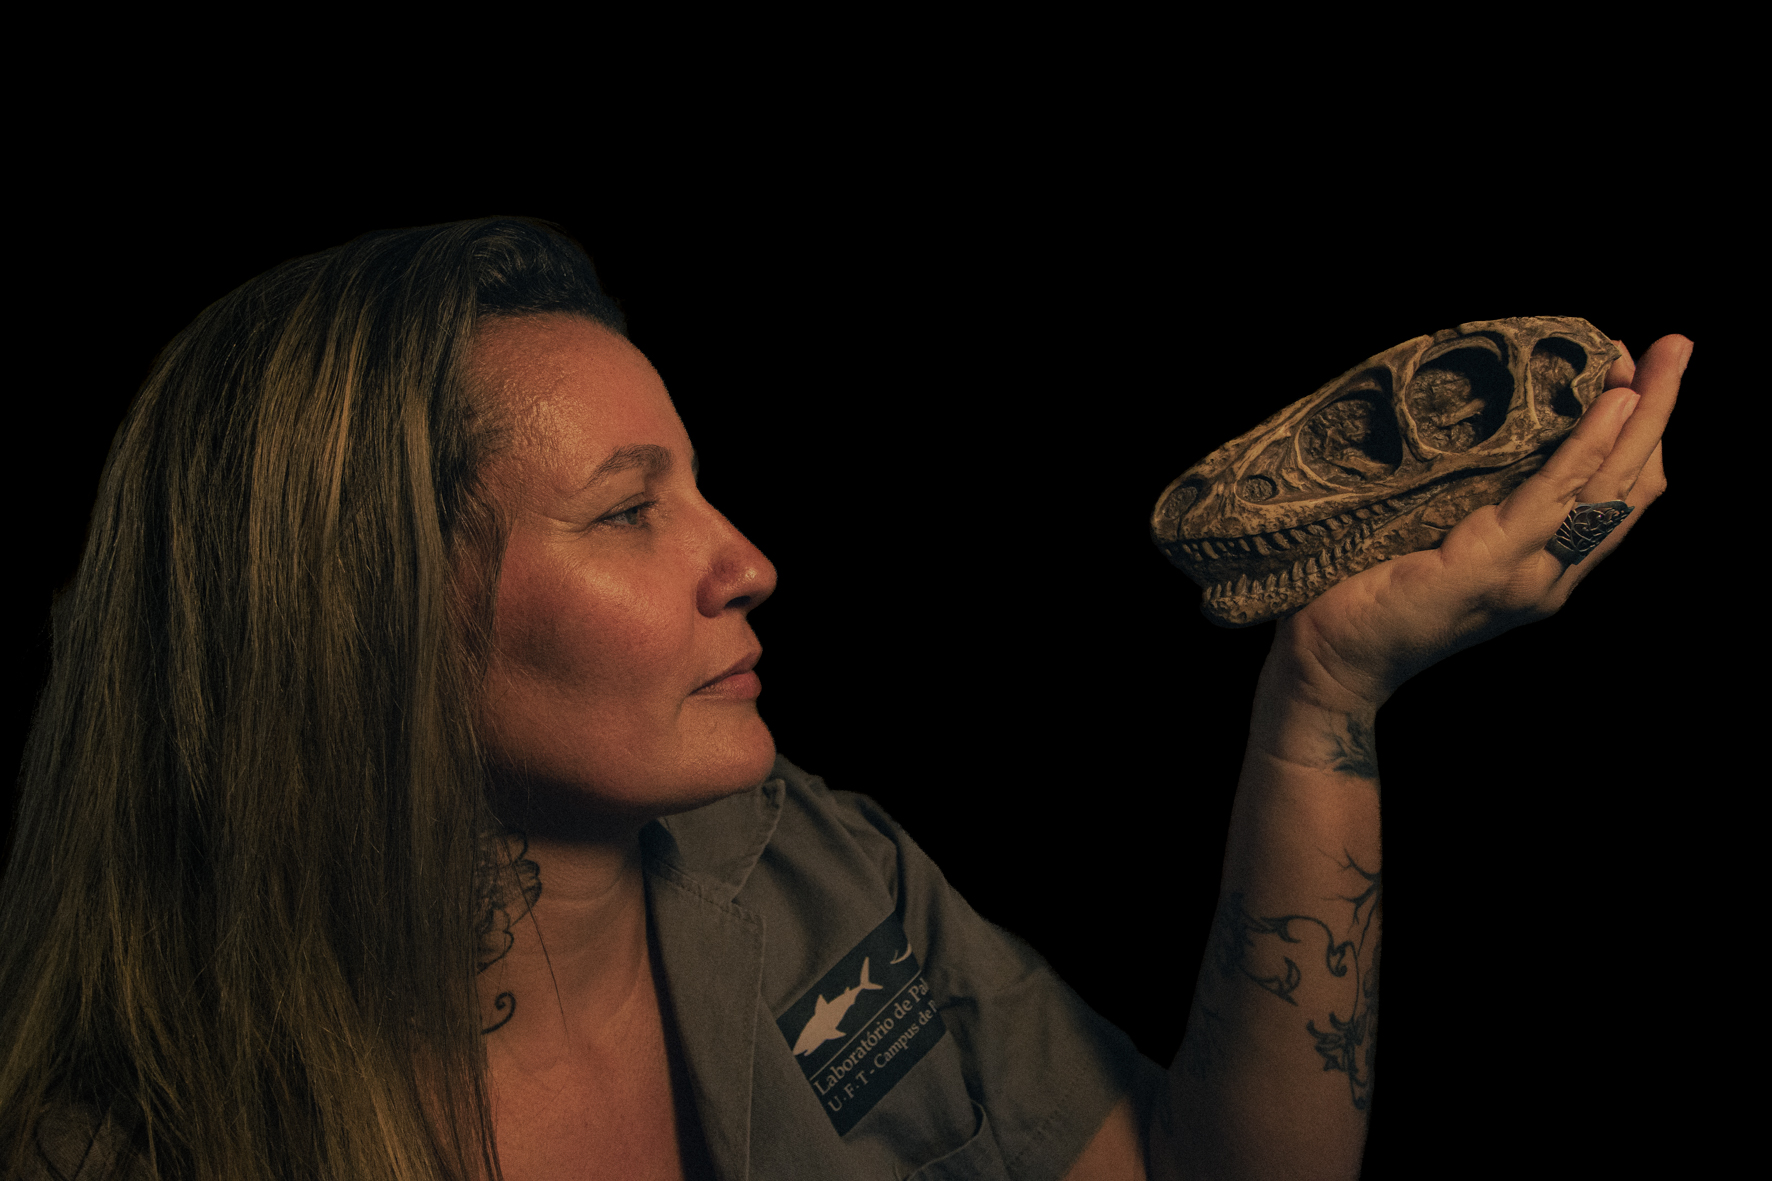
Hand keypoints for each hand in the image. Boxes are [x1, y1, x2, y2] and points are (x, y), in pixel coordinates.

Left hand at [1269, 333, 1691, 712]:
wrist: (1330, 659)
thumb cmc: (1369, 591)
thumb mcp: (1435, 533)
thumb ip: (1474, 498)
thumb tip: (1486, 427)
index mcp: (1541, 569)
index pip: (1614, 499)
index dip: (1637, 437)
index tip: (1641, 375)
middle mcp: (1548, 577)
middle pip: (1629, 487)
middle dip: (1658, 413)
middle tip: (1677, 346)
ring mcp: (1526, 576)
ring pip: (1606, 486)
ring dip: (1641, 417)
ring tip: (1663, 358)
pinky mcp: (1490, 568)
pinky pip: (1552, 496)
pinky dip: (1587, 446)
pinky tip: (1611, 405)